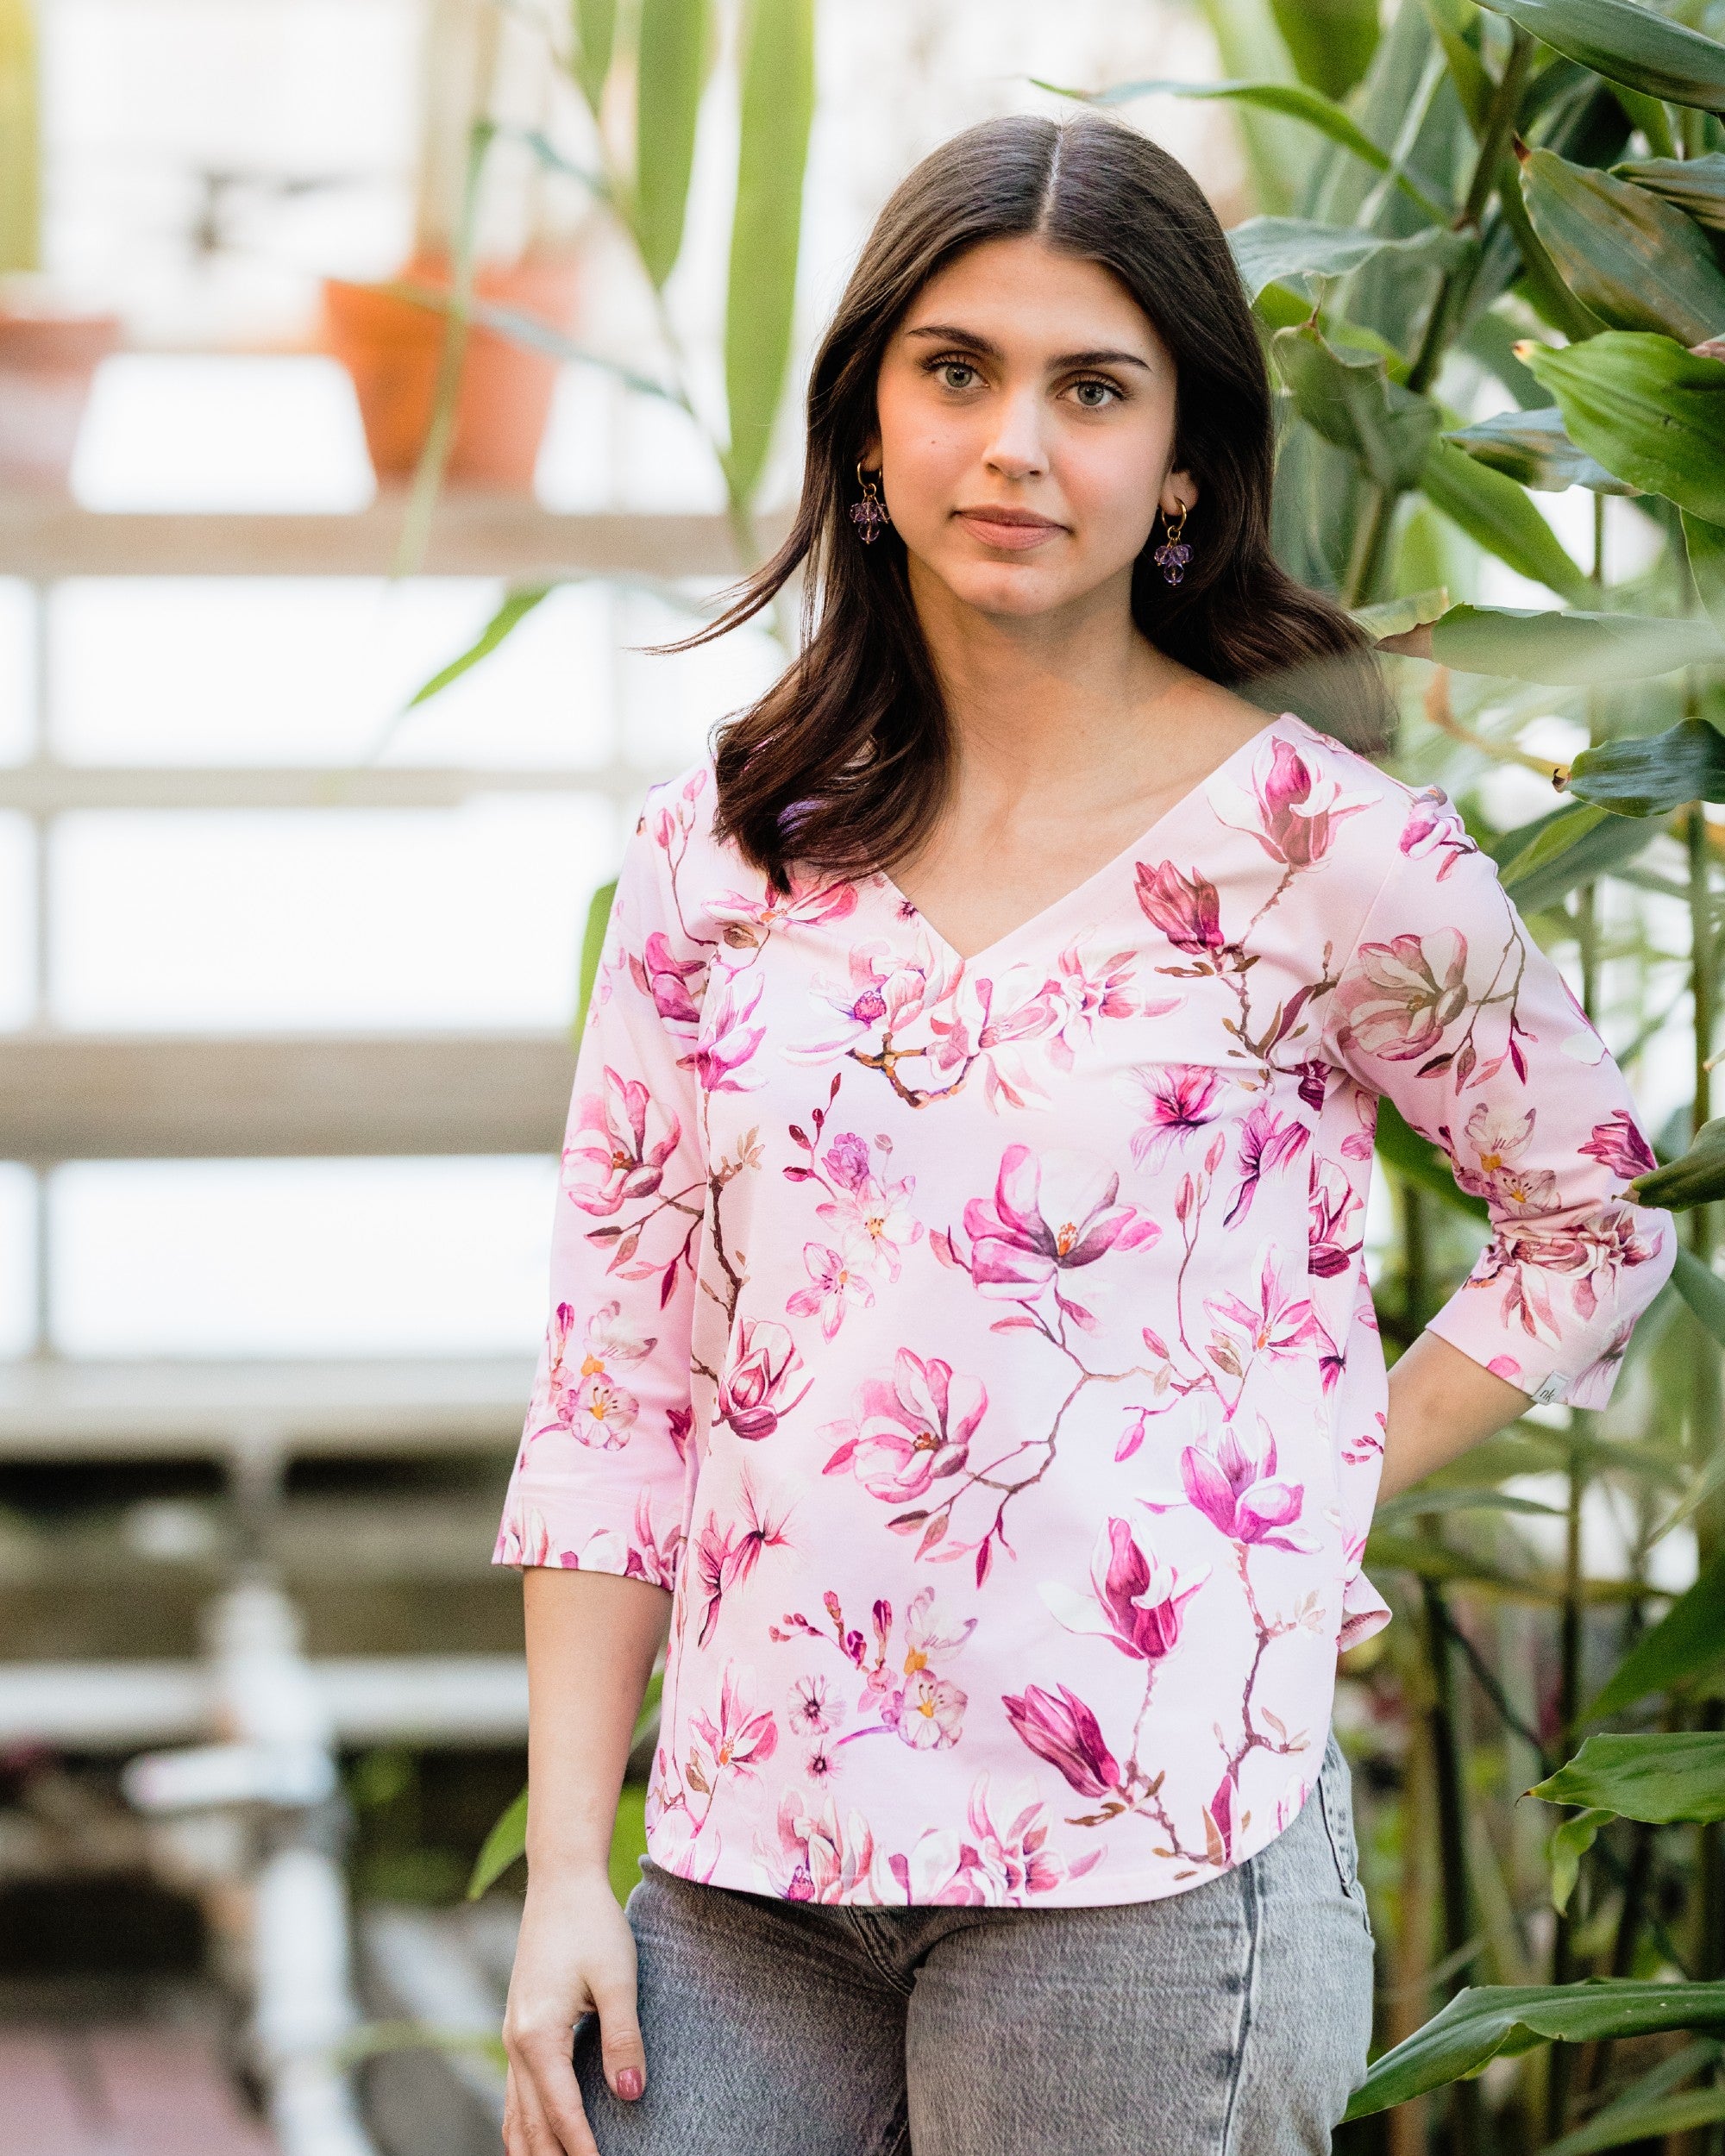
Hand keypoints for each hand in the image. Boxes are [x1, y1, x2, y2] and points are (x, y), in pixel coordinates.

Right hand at [502, 1869, 645, 2155]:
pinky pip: (515, 2091)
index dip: (582, 2150)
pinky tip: (536, 2137)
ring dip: (534, 2148)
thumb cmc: (593, 1923)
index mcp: (539, 2036)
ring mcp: (513, 2034)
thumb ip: (623, 2039)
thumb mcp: (618, 1978)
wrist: (562, 1880)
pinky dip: (523, 2123)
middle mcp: (517, 2042)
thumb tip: (632, 2095)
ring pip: (516, 2113)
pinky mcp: (519, 2024)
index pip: (562, 2113)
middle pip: (531, 2124)